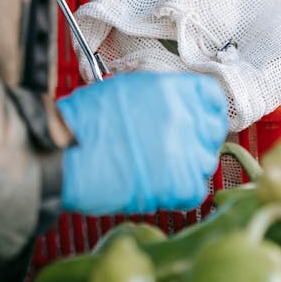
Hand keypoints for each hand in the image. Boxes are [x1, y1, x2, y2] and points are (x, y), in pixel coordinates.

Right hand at [57, 72, 228, 214]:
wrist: (67, 155)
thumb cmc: (87, 121)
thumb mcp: (127, 88)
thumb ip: (160, 96)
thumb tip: (174, 107)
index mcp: (172, 89)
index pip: (213, 97)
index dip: (206, 110)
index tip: (199, 120)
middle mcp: (185, 117)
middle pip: (213, 131)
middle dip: (198, 139)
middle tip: (177, 147)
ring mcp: (185, 151)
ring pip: (206, 161)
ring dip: (188, 166)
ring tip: (160, 169)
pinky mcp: (180, 184)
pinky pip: (196, 191)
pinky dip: (182, 193)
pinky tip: (161, 187)